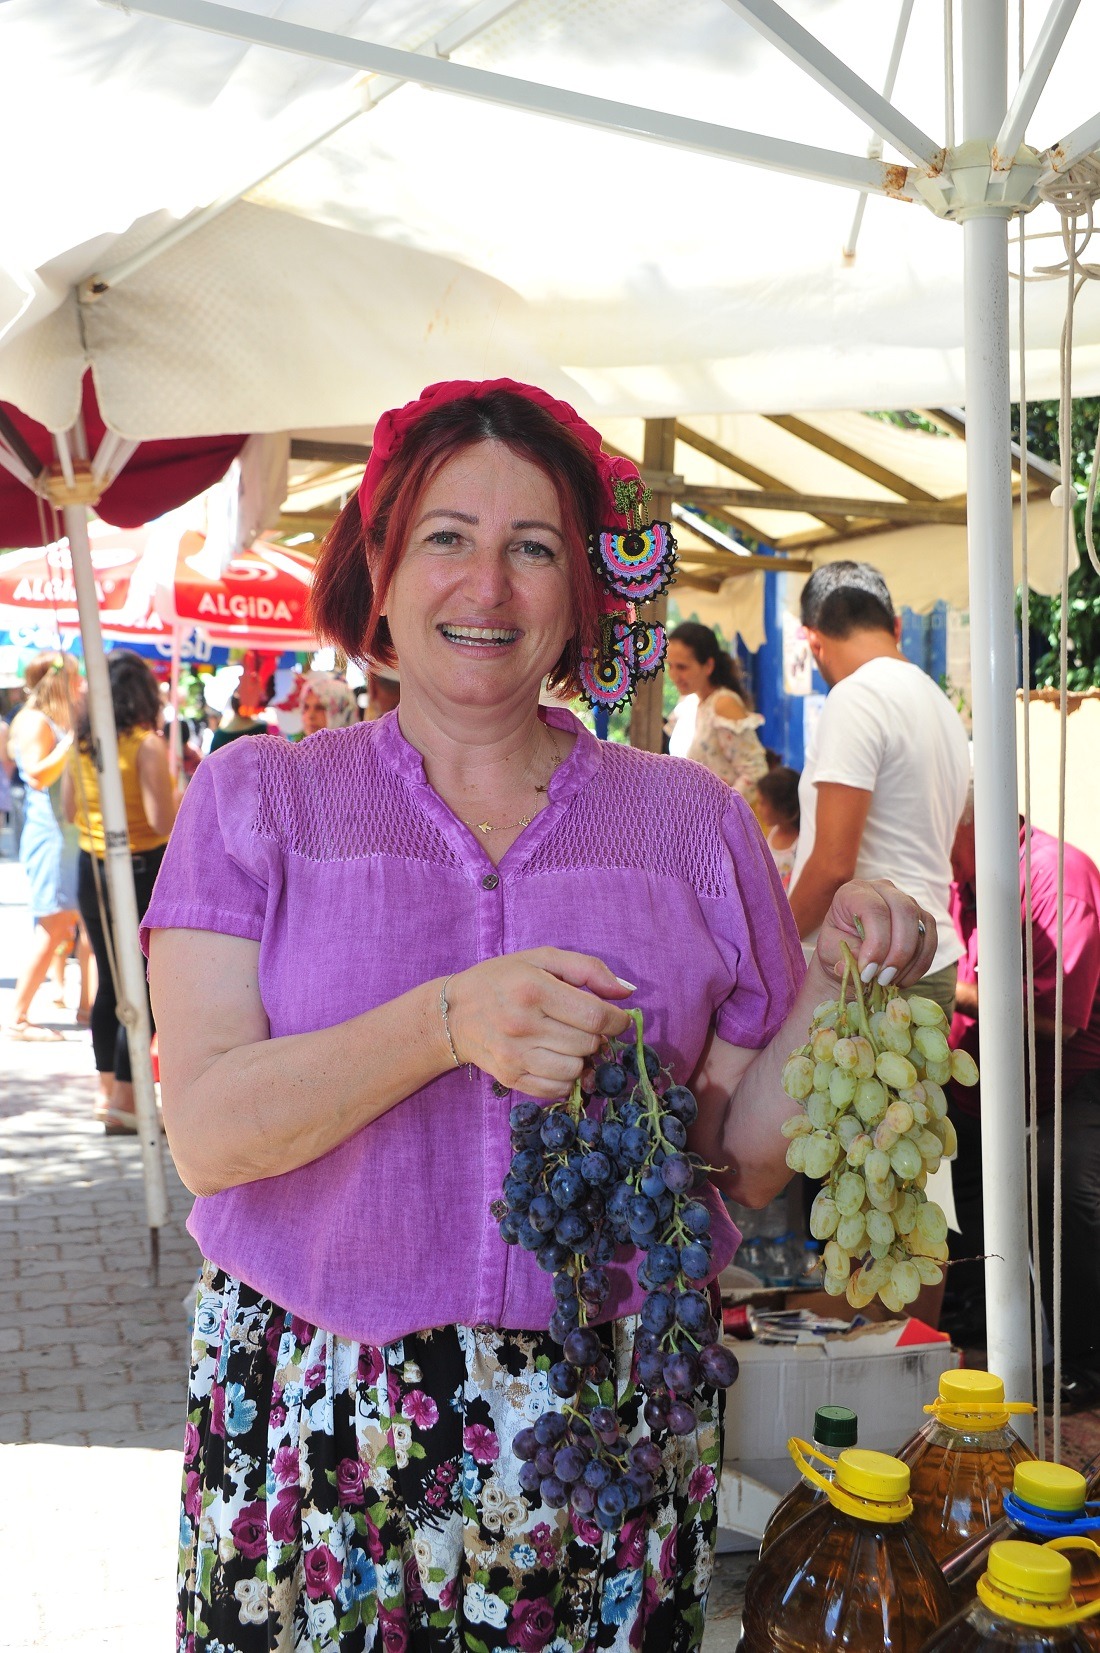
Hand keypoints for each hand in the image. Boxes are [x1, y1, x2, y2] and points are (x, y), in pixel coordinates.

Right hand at [445, 948, 634, 1097]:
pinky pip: (557, 1089)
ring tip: (568, 1042)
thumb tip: (628, 992)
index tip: (618, 1020)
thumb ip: (589, 969)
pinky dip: (565, 1077)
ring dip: (582, 1058)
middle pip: (588, 1043)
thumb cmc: (503, 980)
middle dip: (597, 1036)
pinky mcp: (510, 1078)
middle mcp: (523, 1024)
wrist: (454, 1013)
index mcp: (534, 989)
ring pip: (576, 1069)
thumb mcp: (542, 959)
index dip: (618, 1021)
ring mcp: (514, 1055)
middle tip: (585, 1027)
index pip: (596, 1016)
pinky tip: (555, 1059)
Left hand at [813, 878, 936, 990]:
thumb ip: (841, 957)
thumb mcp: (830, 952)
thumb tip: (855, 968)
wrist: (850, 955)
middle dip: (897, 952)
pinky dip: (920, 965)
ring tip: (889, 982)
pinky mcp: (922, 919)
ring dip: (909, 961)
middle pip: (904, 912)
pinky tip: (903, 980)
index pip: (874, 909)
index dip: (876, 943)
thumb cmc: (837, 948)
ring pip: (921, 927)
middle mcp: (884, 889)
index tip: (867, 972)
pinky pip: (930, 941)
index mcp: (855, 891)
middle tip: (883, 979)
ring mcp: (907, 902)